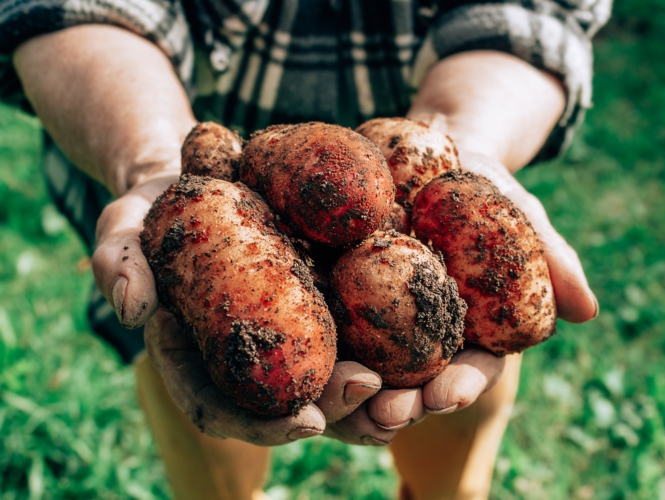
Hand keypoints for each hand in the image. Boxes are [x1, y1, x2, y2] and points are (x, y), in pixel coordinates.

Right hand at [93, 174, 383, 444]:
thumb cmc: (156, 209)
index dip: (263, 427)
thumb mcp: (124, 226)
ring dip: (371, 392)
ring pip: (330, 377)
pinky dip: (386, 344)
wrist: (201, 173)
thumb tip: (136, 310)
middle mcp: (247, 355)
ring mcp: (286, 330)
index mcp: (198, 358)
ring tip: (409, 389)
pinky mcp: (319, 297)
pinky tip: (421, 343)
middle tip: (371, 390)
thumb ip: (117, 262)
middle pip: (291, 402)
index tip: (306, 423)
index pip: (226, 410)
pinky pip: (356, 329)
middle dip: (334, 409)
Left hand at [331, 152, 596, 440]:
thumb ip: (549, 259)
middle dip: (401, 404)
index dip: (461, 386)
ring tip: (342, 394)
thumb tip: (587, 311)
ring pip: (363, 366)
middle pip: (411, 382)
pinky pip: (322, 320)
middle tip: (388, 413)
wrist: (430, 150)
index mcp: (469, 329)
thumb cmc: (483, 186)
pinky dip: (314, 338)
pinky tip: (302, 347)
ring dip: (351, 391)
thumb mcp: (519, 214)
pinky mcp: (335, 290)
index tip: (448, 395)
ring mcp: (374, 316)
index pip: (469, 370)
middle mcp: (420, 334)